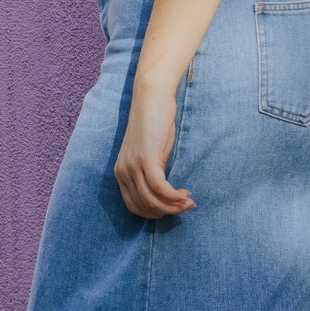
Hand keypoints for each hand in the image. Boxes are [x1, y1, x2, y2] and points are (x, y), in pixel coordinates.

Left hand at [114, 78, 195, 219]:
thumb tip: (165, 193)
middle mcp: (123, 172)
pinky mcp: (146, 158)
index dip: (155, 213)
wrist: (151, 97)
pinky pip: (159, 187)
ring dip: (173, 206)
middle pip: (143, 207)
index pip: (134, 206)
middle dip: (167, 212)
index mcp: (121, 172)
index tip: (173, 207)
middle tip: (185, 205)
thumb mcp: (151, 153)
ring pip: (151, 200)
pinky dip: (174, 196)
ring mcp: (132, 166)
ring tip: (188, 201)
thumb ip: (153, 172)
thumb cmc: (155, 123)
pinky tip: (185, 195)